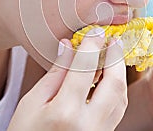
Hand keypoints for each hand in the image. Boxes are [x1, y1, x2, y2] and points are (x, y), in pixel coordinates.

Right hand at [8, 28, 127, 130]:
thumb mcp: (31, 104)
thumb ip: (54, 74)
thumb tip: (68, 46)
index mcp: (65, 113)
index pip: (85, 69)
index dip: (92, 45)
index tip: (96, 31)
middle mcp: (89, 124)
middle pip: (114, 83)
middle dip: (115, 58)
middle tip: (112, 40)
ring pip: (121, 98)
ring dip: (120, 73)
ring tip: (113, 56)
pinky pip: (118, 110)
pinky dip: (117, 90)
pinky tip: (109, 79)